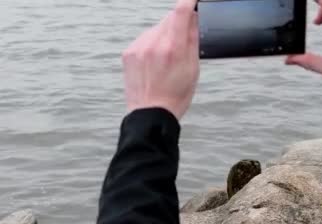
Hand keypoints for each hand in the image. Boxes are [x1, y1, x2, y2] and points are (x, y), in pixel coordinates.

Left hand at [122, 0, 198, 120]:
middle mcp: (153, 45)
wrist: (150, 114)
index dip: (188, 2)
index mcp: (173, 49)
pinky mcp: (128, 53)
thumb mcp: (193, 69)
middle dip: (177, 25)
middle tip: (181, 45)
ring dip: (163, 36)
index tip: (192, 0)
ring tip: (166, 60)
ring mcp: (138, 48)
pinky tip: (154, 62)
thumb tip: (193, 18)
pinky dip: (151, 44)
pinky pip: (144, 39)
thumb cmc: (174, 96)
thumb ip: (193, 40)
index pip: (180, 12)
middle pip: (168, 20)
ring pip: (156, 29)